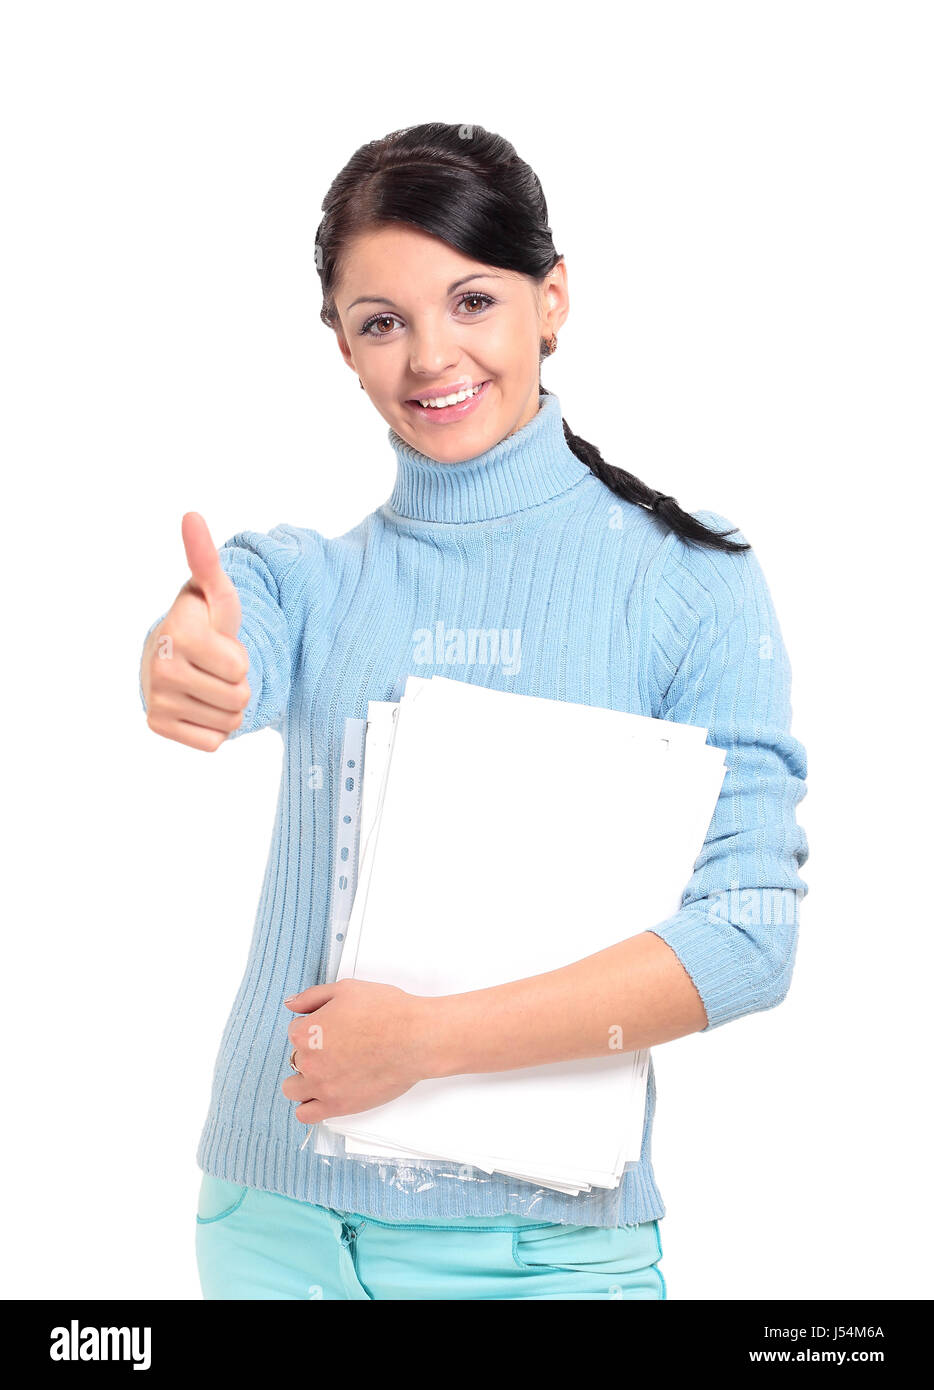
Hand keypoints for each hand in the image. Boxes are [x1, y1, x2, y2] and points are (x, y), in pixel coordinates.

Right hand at [142, 511, 250, 751]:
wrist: (171, 655)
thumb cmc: (203, 622)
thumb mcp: (215, 592)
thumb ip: (207, 558)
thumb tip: (192, 516)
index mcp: (179, 634)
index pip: (241, 667)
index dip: (240, 657)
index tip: (219, 643)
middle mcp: (163, 668)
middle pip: (239, 698)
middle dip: (237, 684)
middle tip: (216, 667)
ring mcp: (158, 699)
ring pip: (230, 722)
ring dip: (228, 705)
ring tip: (209, 683)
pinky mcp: (158, 726)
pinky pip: (214, 742)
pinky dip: (214, 727)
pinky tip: (199, 704)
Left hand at [282, 978, 432, 1123]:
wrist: (415, 1038)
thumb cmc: (386, 1011)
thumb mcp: (345, 989)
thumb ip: (312, 997)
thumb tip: (291, 1004)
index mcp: (307, 1032)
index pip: (294, 1031)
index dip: (314, 1026)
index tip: (331, 1027)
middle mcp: (309, 1062)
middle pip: (296, 1058)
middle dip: (313, 1052)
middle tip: (338, 1046)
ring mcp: (322, 1087)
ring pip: (293, 1089)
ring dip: (305, 1079)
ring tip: (328, 1071)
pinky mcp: (338, 1106)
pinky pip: (306, 1114)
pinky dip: (310, 1105)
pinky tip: (325, 1093)